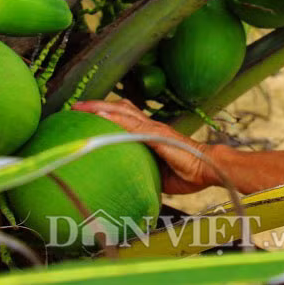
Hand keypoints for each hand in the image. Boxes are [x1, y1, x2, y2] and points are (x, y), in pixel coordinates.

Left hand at [73, 99, 218, 193]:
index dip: (107, 112)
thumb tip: (128, 179)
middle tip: (75, 106)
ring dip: (100, 107)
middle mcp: (151, 126)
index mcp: (152, 134)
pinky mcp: (156, 135)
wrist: (208, 168)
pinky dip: (114, 117)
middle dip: (97, 105)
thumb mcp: (159, 172)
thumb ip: (145, 168)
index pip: (126, 117)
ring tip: (80, 107)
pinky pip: (131, 124)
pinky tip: (99, 114)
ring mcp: (153, 129)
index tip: (86, 113)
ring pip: (123, 111)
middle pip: (121, 109)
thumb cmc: (188, 172)